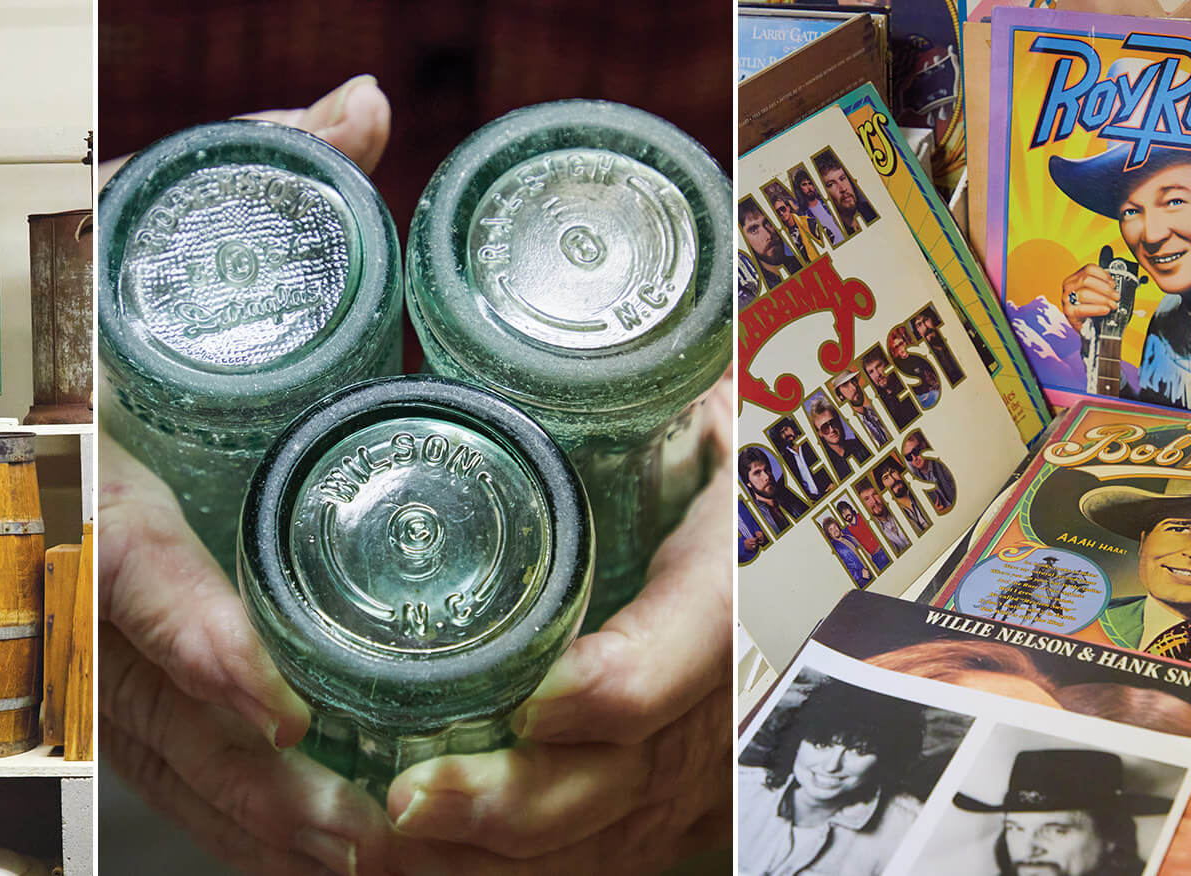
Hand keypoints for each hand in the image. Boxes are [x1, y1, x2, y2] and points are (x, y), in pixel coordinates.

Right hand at [100, 78, 407, 875]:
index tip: (270, 697)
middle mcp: (79, 549)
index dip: (192, 634)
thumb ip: (257, 162)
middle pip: (144, 695)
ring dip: (247, 813)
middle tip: (358, 825)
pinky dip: (224, 808)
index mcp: (93, 450)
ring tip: (357, 856)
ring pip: (150, 742)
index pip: (124, 562)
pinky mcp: (108, 654)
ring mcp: (86, 614)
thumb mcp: (151, 215)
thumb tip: (361, 111)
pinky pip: (155, 752)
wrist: (5, 336)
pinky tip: (305, 848)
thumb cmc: (81, 281)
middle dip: (245, 777)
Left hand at [382, 368, 734, 873]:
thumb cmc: (738, 455)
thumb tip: (554, 364)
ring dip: (495, 854)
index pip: (710, 638)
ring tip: (386, 847)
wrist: (804, 524)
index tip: (537, 699)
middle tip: (408, 799)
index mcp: (750, 562)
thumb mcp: (721, 411)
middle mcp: (738, 682)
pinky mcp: (683, 799)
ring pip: (611, 830)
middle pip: (638, 769)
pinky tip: (433, 864)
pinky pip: (607, 854)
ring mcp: (712, 756)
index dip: (626, 683)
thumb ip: (667, 400)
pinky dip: (515, 871)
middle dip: (518, 801)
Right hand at [1060, 261, 1117, 331]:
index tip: (1113, 284)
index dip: (1104, 275)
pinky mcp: (1068, 312)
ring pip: (1084, 293)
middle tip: (1116, 296)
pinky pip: (1082, 309)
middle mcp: (1068, 287)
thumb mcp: (1097, 293)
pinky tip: (1105, 310)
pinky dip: (1096, 309)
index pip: (1089, 269)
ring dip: (1103, 299)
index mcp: (1075, 278)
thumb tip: (1114, 285)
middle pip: (1086, 280)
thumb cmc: (1094, 309)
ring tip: (1112, 305)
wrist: (1089, 328)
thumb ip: (1102, 286)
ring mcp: (1066, 299)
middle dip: (1105, 288)